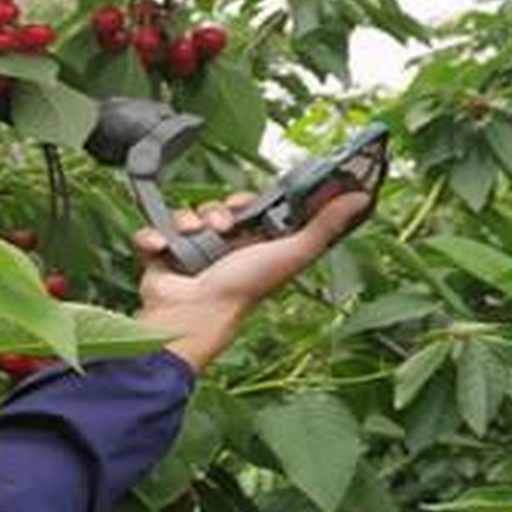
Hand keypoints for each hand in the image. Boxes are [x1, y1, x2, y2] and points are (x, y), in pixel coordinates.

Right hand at [132, 189, 371, 371]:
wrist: (193, 312)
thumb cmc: (244, 290)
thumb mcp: (292, 251)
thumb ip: (325, 225)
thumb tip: (359, 198)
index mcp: (254, 245)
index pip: (249, 208)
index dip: (246, 202)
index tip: (246, 206)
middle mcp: (223, 248)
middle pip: (216, 208)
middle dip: (217, 212)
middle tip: (222, 226)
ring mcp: (191, 252)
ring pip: (186, 216)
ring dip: (187, 223)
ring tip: (192, 240)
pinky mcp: (162, 256)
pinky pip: (153, 231)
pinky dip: (153, 238)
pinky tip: (162, 249)